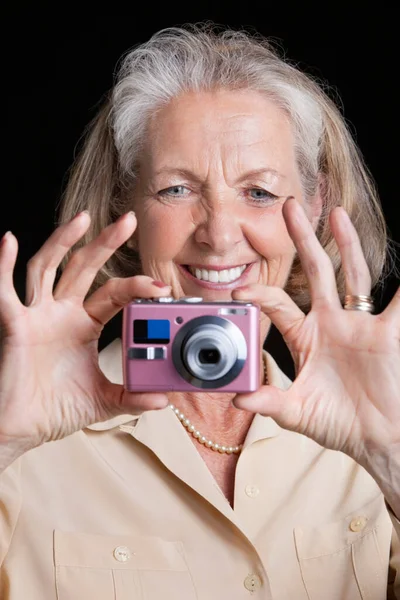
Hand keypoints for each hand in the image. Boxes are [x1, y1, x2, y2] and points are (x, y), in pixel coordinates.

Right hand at [0, 211, 169, 457]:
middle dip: (104, 243)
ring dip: (63, 242)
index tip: (160, 287)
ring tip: (83, 220)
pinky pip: (6, 291)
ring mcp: (36, 315)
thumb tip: (163, 398)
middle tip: (128, 221)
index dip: (136, 288)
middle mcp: (61, 313)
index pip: (113, 294)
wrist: (22, 429)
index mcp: (84, 325)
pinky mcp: (13, 325)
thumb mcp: (102, 400)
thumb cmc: (55, 409)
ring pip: (48, 269)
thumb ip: (131, 397)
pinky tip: (10, 242)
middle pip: (84, 268)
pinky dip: (4, 265)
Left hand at [232, 198, 399, 464]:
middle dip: (302, 240)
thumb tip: (238, 398)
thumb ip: (270, 402)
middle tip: (288, 208)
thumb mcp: (297, 413)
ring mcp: (357, 324)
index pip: (277, 304)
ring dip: (345, 244)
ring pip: (351, 275)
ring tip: (336, 214)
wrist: (376, 437)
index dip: (258, 295)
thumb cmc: (337, 422)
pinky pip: (397, 304)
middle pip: (314, 272)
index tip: (238, 293)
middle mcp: (329, 322)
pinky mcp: (385, 332)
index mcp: (304, 336)